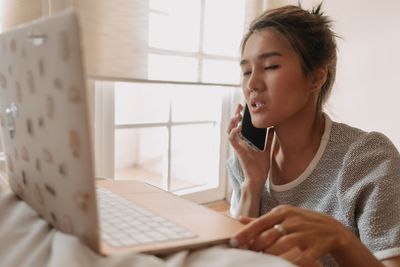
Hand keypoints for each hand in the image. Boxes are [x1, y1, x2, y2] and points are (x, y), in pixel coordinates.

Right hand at [227, 104, 273, 187]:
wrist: (258, 178)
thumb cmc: (260, 166)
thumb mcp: (266, 149)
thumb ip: (268, 139)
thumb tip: (272, 128)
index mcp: (245, 142)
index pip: (240, 126)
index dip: (240, 116)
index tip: (243, 107)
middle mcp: (240, 143)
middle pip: (233, 126)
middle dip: (235, 115)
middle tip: (239, 106)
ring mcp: (238, 147)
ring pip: (230, 132)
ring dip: (232, 123)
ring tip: (237, 115)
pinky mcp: (238, 151)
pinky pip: (232, 141)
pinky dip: (234, 133)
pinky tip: (238, 127)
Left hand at [230, 205, 350, 265]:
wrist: (333, 229)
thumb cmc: (302, 223)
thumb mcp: (283, 217)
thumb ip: (261, 220)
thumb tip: (239, 219)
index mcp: (282, 212)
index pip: (260, 222)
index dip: (246, 233)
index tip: (232, 242)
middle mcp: (293, 220)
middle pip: (270, 234)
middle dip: (257, 246)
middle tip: (247, 255)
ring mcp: (306, 232)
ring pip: (285, 244)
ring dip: (272, 254)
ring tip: (264, 261)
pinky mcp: (318, 244)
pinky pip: (304, 255)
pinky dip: (295, 261)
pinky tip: (287, 265)